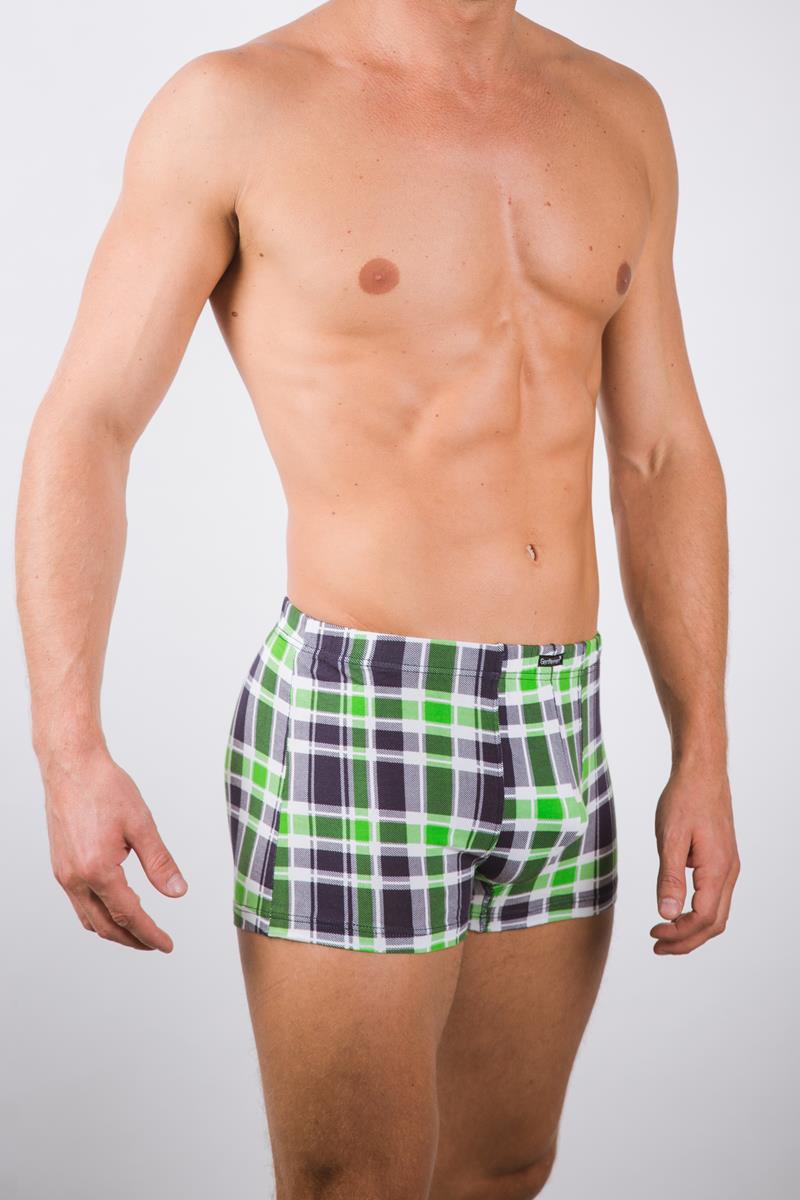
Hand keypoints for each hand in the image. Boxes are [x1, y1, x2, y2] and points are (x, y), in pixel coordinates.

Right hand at [42, 744, 186, 951]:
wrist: (71, 766)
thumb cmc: (104, 788)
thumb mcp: (141, 825)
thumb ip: (160, 863)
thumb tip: (177, 891)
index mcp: (97, 869)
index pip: (128, 915)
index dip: (149, 934)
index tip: (166, 945)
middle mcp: (75, 877)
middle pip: (105, 926)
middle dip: (132, 939)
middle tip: (156, 944)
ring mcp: (64, 873)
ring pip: (88, 918)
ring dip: (113, 930)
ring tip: (138, 931)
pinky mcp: (60, 866)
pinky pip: (79, 903)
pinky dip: (98, 914)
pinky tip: (114, 907)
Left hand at [650, 764, 739, 954]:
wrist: (702, 772)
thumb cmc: (685, 799)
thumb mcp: (670, 838)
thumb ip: (669, 877)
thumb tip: (666, 914)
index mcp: (716, 869)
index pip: (702, 919)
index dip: (678, 934)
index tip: (653, 935)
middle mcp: (728, 872)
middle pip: (714, 924)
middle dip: (686, 940)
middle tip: (657, 945)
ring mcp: (728, 867)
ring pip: (717, 912)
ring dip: (692, 929)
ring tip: (664, 933)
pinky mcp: (722, 860)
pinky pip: (715, 897)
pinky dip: (698, 912)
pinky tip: (677, 909)